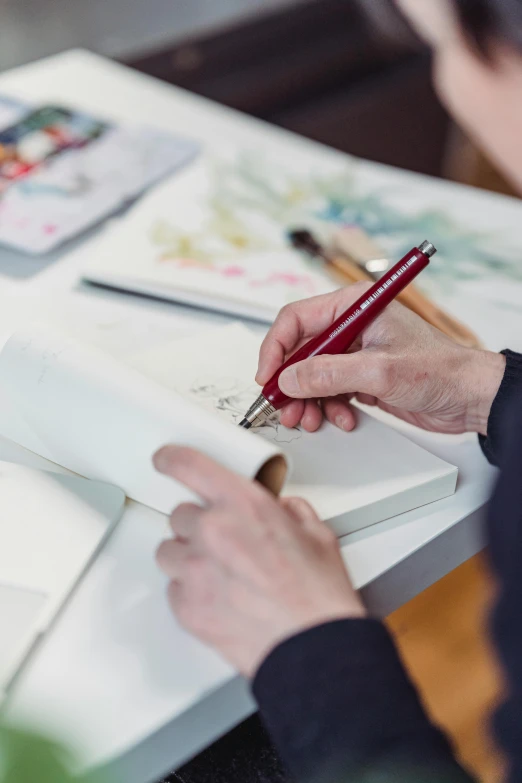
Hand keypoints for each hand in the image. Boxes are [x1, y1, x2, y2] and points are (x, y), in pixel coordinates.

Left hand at [154, 446, 365, 678]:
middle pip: (179, 514)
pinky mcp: (186, 607)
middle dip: (200, 525)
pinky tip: (220, 597)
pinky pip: (173, 587)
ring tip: (220, 574)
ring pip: (169, 550)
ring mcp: (194, 571)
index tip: (165, 459)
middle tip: (226, 544)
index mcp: (242, 505)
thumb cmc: (318, 596)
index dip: (172, 459)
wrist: (313, 648)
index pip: (189, 465)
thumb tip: (281, 509)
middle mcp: (212, 531)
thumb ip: (291, 511)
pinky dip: (190, 590)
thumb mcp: (317, 534)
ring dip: (189, 556)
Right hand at [257, 283, 505, 436]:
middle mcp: (351, 326)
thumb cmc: (440, 370)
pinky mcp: (361, 377)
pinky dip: (329, 408)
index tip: (268, 378)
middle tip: (286, 408)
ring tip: (311, 420)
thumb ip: (329, 373)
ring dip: (308, 400)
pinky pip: (329, 391)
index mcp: (354, 306)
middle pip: (299, 351)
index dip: (276, 349)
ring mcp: (355, 353)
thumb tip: (289, 379)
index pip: (296, 319)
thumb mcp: (380, 371)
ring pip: (311, 375)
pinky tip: (343, 419)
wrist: (470, 397)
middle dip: (290, 383)